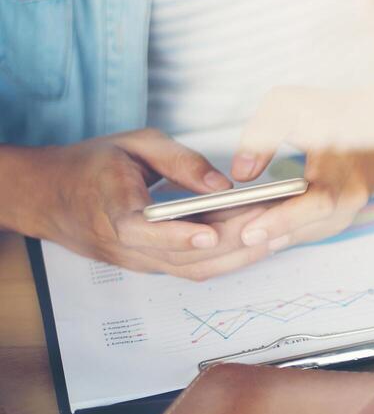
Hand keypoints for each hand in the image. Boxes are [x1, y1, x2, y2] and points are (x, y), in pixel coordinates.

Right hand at [17, 129, 273, 279]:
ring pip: (196, 269)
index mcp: (112, 211)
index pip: (143, 231)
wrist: (51, 197)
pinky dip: (230, 258)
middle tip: (277, 221)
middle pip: (185, 255)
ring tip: (282, 233)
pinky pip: (195, 269)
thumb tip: (221, 184)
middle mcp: (127, 246)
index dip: (178, 236)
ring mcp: (140, 261)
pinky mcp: (153, 266)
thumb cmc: (92, 164)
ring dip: (241, 255)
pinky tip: (260, 242)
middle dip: (235, 241)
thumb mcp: (132, 144)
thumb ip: (178, 160)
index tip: (210, 232)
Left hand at [227, 83, 373, 250]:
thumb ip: (262, 134)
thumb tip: (242, 172)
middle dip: (265, 235)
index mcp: (342, 166)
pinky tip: (255, 230)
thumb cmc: (335, 112)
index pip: (317, 202)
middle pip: (307, 227)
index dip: (283, 219)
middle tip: (227, 237)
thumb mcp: (291, 105)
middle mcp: (350, 195)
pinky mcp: (341, 216)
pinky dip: (282, 233)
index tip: (250, 231)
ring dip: (271, 237)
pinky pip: (308, 231)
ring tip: (234, 235)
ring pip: (306, 234)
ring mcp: (349, 210)